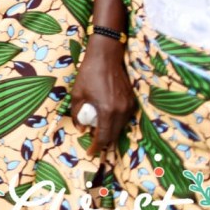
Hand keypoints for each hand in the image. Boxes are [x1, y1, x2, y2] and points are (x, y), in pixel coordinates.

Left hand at [68, 36, 134, 154]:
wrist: (106, 56)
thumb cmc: (89, 73)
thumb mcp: (77, 94)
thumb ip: (77, 113)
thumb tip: (80, 129)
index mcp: (107, 110)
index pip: (104, 136)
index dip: (97, 147)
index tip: (90, 152)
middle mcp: (121, 111)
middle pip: (114, 135)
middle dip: (103, 142)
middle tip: (93, 145)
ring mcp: (129, 105)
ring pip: (121, 127)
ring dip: (110, 132)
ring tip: (98, 132)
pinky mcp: (132, 100)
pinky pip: (125, 118)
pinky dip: (116, 123)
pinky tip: (107, 120)